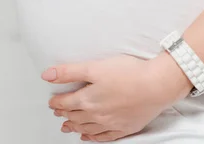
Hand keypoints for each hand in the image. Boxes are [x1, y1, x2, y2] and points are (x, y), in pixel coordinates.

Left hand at [42, 52, 192, 141]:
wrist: (156, 86)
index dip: (56, 102)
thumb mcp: (94, 67)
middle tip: (58, 113)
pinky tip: (88, 137)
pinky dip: (93, 138)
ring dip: (75, 127)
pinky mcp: (124, 128)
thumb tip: (47, 75)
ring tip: (67, 127)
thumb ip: (69, 72)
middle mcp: (96, 115)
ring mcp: (110, 124)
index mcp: (87, 99)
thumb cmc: (129, 74)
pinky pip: (104, 137)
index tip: (52, 101)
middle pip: (74, 116)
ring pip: (86, 128)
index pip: (65, 103)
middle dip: (64, 114)